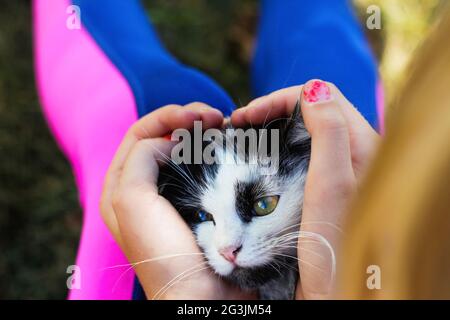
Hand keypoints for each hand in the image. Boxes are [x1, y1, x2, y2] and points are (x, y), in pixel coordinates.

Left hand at [101, 102, 253, 299]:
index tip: (197, 115)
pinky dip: (214, 153)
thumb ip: (142, 158)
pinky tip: (227, 147)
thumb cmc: (161, 252)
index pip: (140, 133)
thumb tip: (171, 140)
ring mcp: (171, 195)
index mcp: (120, 184)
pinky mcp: (197, 204)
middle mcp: (143, 187)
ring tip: (225, 125)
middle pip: (162, 137)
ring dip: (202, 132)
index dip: (167, 117)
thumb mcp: (131, 200)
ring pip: (184, 150)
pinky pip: (202, 168)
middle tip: (216, 116)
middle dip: (187, 119)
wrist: (198, 295)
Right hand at [231, 80, 378, 298]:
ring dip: (274, 129)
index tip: (246, 116)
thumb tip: (312, 88)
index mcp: (363, 146)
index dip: (281, 99)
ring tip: (245, 138)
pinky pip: (302, 154)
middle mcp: (354, 154)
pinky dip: (278, 150)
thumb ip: (329, 133)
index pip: (322, 96)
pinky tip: (260, 161)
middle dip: (273, 110)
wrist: (337, 290)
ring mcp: (339, 172)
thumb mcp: (332, 186)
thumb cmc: (336, 245)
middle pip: (313, 111)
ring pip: (305, 131)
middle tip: (241, 124)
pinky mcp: (325, 188)